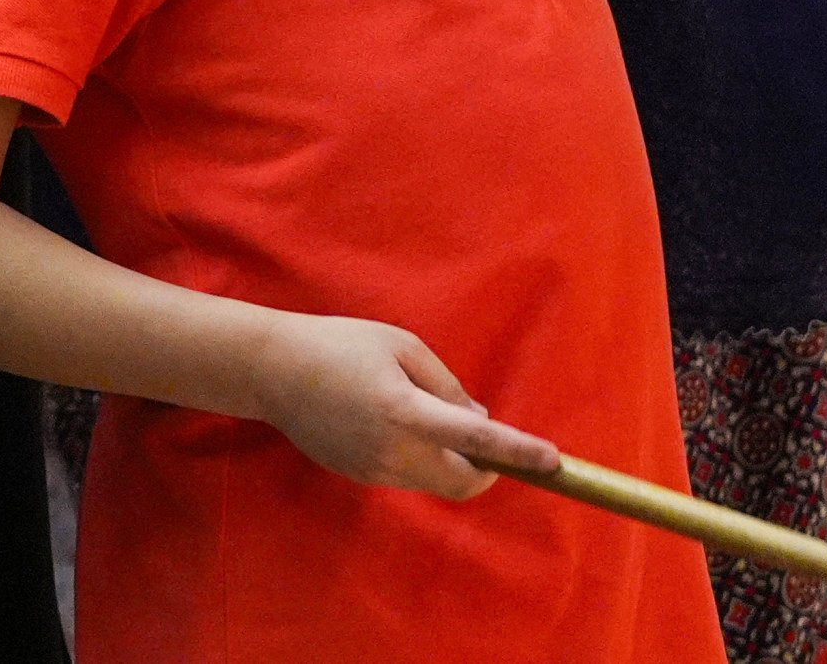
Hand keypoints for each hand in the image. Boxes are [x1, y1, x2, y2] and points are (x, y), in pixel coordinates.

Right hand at [240, 311, 556, 499]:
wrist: (273, 371)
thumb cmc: (341, 344)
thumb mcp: (401, 346)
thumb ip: (445, 386)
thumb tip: (479, 420)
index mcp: (405, 411)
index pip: (476, 439)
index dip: (519, 451)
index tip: (554, 461)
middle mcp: (393, 451)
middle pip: (464, 481)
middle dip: (487, 468)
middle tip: (488, 441)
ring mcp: (375, 471)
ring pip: (437, 482)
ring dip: (452, 462)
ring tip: (426, 416)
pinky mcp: (361, 477)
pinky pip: (408, 476)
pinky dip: (421, 459)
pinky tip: (391, 423)